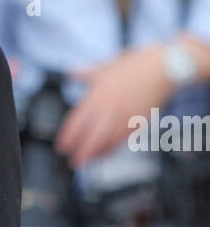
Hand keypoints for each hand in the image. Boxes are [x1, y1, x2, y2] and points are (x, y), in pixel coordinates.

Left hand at [54, 46, 171, 166]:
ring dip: (95, 154)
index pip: (77, 120)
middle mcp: (110, 108)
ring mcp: (124, 117)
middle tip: (72, 162)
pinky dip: (111, 149)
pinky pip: (121, 140)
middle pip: (91, 136)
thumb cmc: (137, 65)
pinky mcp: (138, 122)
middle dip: (80, 152)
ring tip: (86, 161)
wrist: (164, 68)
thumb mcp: (107, 66)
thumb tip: (72, 73)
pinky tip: (104, 153)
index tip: (62, 146)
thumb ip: (86, 73)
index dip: (68, 137)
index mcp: (98, 94)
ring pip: (107, 142)